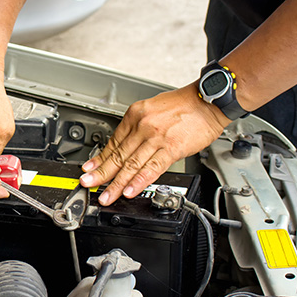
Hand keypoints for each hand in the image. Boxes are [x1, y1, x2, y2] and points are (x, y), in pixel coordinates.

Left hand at [79, 83, 230, 205]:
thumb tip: (127, 148)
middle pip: (118, 155)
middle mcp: (143, 125)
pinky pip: (152, 168)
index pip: (113, 142)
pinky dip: (139, 181)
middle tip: (89, 184)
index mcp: (135, 115)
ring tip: (107, 195)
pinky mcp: (172, 148)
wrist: (208, 100)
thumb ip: (139, 128)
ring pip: (131, 164)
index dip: (100, 159)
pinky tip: (129, 191)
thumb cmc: (185, 105)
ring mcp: (156, 137)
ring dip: (117, 183)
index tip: (90, 169)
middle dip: (101, 173)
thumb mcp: (152, 109)